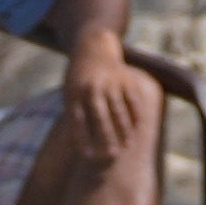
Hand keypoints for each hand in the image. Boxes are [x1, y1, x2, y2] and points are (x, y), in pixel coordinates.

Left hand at [58, 39, 165, 182]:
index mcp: (75, 92)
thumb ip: (74, 115)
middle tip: (111, 156)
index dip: (82, 139)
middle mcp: (93, 87)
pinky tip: (136, 130)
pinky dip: (136, 117)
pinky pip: (133, 102)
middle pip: (100, 118)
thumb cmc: (79, 79)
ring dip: (124, 131)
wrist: (93, 48)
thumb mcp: (69, 92)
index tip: (87, 156)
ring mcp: (111, 82)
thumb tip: (79, 145)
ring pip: (120, 111)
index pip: (77, 120)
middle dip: (106, 139)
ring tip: (127, 147)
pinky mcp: (126, 79)